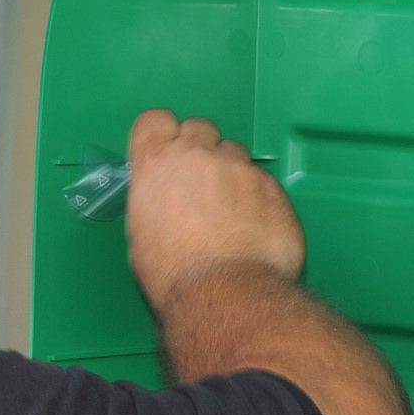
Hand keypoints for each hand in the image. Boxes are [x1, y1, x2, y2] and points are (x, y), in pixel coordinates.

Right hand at [124, 109, 305, 311]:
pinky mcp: (272, 185)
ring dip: (230, 172)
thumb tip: (164, 203)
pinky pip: (262, 180)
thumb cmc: (174, 274)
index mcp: (156, 163)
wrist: (225, 294)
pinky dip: (257, 196)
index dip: (160, 135)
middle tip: (199, 183)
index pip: (154, 120)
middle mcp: (198, 155)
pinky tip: (253, 226)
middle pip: (199, 128)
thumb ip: (154, 200)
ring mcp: (239, 167)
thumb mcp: (141, 234)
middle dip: (199, 149)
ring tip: (230, 210)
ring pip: (234, 152)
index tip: (164, 152)